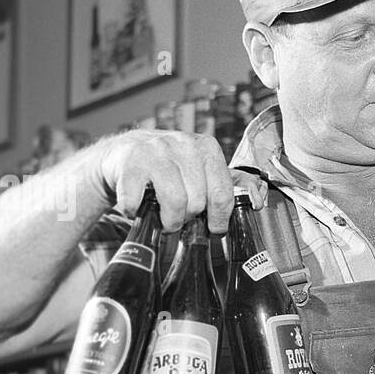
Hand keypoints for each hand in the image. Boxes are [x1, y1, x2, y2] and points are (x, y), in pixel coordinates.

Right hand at [89, 129, 262, 234]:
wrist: (122, 152)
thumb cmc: (167, 167)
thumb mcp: (198, 169)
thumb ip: (220, 185)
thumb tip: (251, 207)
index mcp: (206, 147)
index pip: (222, 192)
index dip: (219, 218)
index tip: (213, 229)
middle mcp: (183, 144)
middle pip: (198, 201)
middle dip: (189, 218)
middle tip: (180, 218)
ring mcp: (156, 151)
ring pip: (175, 201)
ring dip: (168, 220)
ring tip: (164, 220)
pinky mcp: (131, 162)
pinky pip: (139, 201)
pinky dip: (135, 212)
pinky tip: (137, 207)